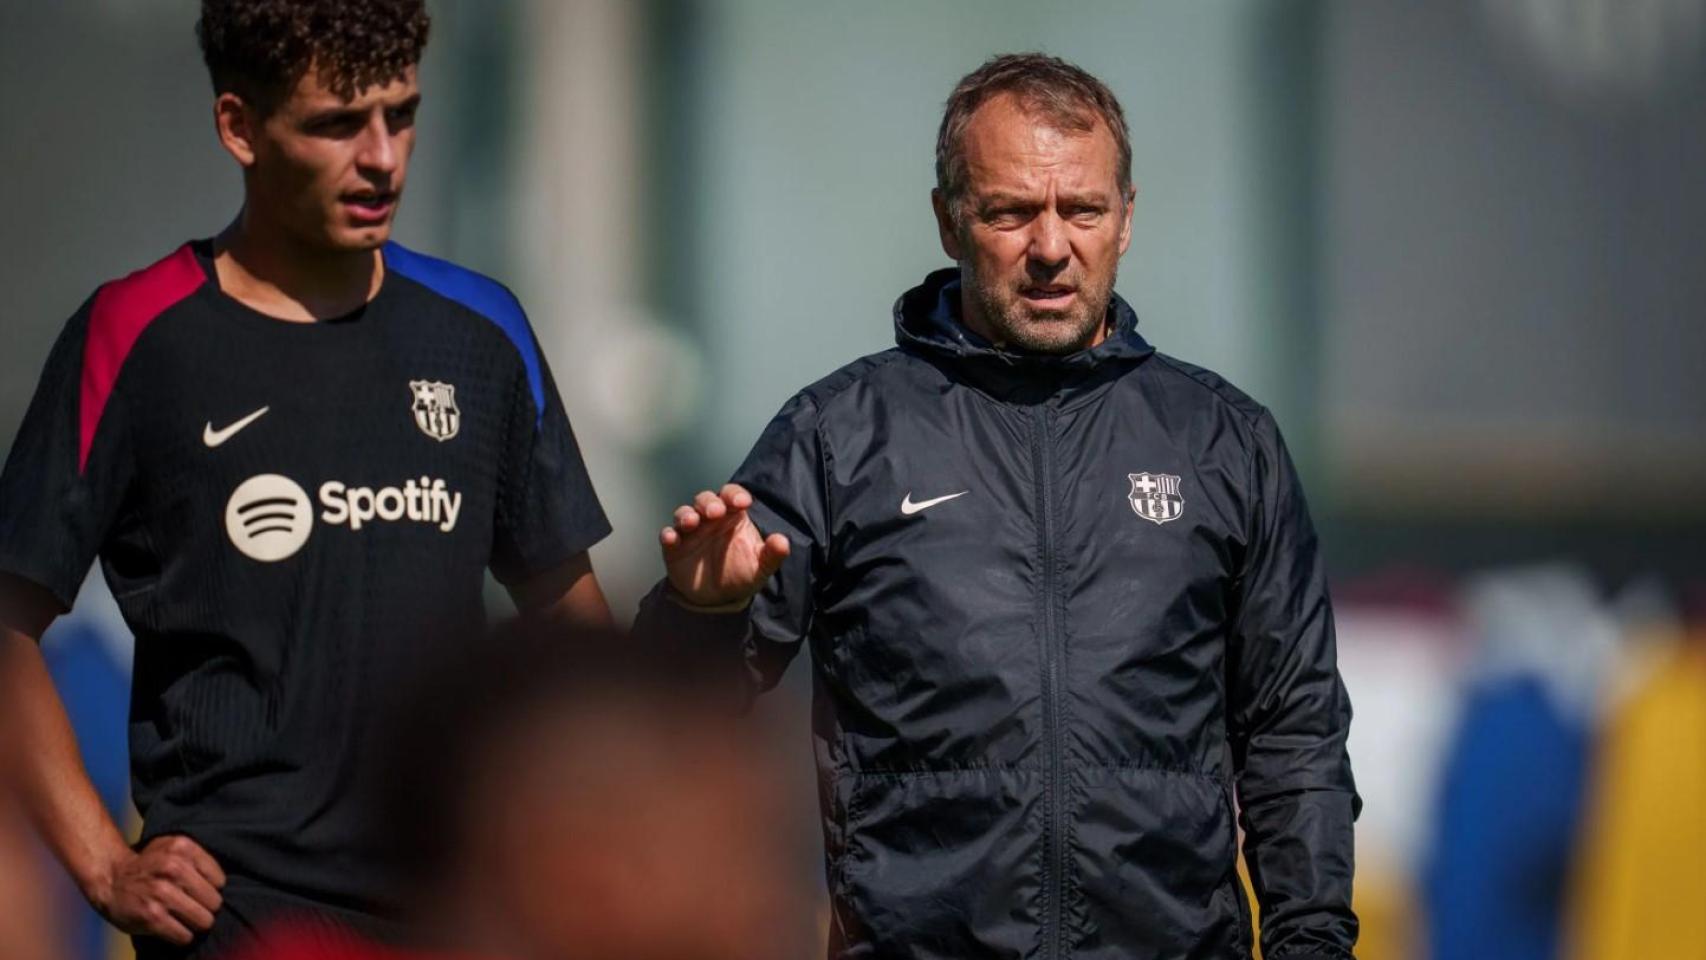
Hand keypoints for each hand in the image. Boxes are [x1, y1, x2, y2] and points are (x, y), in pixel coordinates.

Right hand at [90, 834, 225, 945]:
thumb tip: (227, 884)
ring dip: (196, 924)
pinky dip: (182, 936)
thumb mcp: (173, 849)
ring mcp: (162, 893)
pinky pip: (184, 935)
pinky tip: (174, 928)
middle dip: (206, 909)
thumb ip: (199, 859)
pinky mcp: (151, 916)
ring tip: (184, 918)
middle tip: (192, 907)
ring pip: (203, 921)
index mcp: (182, 848)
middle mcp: (173, 868)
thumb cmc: (150, 865)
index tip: (198, 890)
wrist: (111, 879)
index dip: (211, 889)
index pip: (220, 880)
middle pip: (215, 902)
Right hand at [660, 484, 789, 607]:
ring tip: (691, 523)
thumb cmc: (741, 574)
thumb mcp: (761, 567)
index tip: (741, 502)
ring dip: (686, 515)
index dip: (735, 494)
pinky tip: (670, 538)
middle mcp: (710, 520)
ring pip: (684, 513)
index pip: (732, 495)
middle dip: (709, 503)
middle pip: (706, 500)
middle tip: (715, 512)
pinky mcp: (674, 548)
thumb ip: (772, 554)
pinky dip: (667, 535)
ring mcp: (690, 532)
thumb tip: (783, 542)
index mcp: (733, 517)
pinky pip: (668, 536)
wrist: (719, 599)